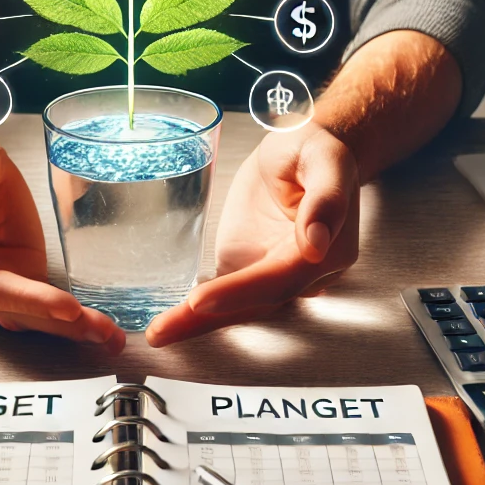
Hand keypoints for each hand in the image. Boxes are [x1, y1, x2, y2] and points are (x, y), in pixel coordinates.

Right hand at [0, 120, 125, 351]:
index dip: (27, 299)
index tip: (67, 307)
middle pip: (8, 308)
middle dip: (58, 323)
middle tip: (105, 332)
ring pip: (24, 315)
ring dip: (68, 329)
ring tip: (111, 337)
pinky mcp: (9, 278)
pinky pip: (35, 307)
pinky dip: (67, 321)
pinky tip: (97, 329)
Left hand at [146, 123, 358, 345]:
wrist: (306, 151)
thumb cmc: (316, 151)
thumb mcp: (326, 160)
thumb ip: (327, 199)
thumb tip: (316, 245)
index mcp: (328, 250)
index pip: (280, 278)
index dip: (240, 292)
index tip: (201, 300)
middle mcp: (303, 273)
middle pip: (255, 303)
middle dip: (207, 320)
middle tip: (161, 331)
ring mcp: (274, 274)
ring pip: (237, 308)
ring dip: (195, 324)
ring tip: (156, 334)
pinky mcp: (249, 269)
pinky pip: (224, 297)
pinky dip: (195, 314)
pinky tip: (166, 324)